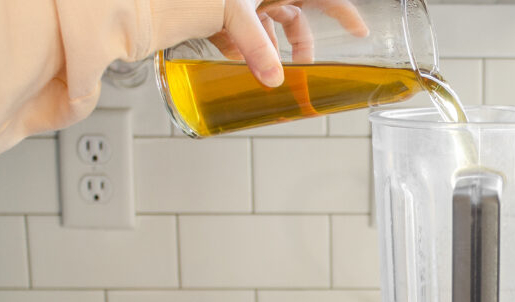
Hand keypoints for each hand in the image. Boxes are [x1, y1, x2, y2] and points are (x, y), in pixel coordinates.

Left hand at [213, 0, 368, 87]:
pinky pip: (239, 28)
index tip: (359, 30)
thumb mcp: (235, 12)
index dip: (344, 13)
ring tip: (264, 68)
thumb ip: (256, 48)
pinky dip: (239, 44)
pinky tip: (232, 56)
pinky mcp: (221, 9)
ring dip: (266, 47)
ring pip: (265, 24)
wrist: (155, 0)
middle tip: (304, 64)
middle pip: (294, 14)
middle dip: (299, 42)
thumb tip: (272, 80)